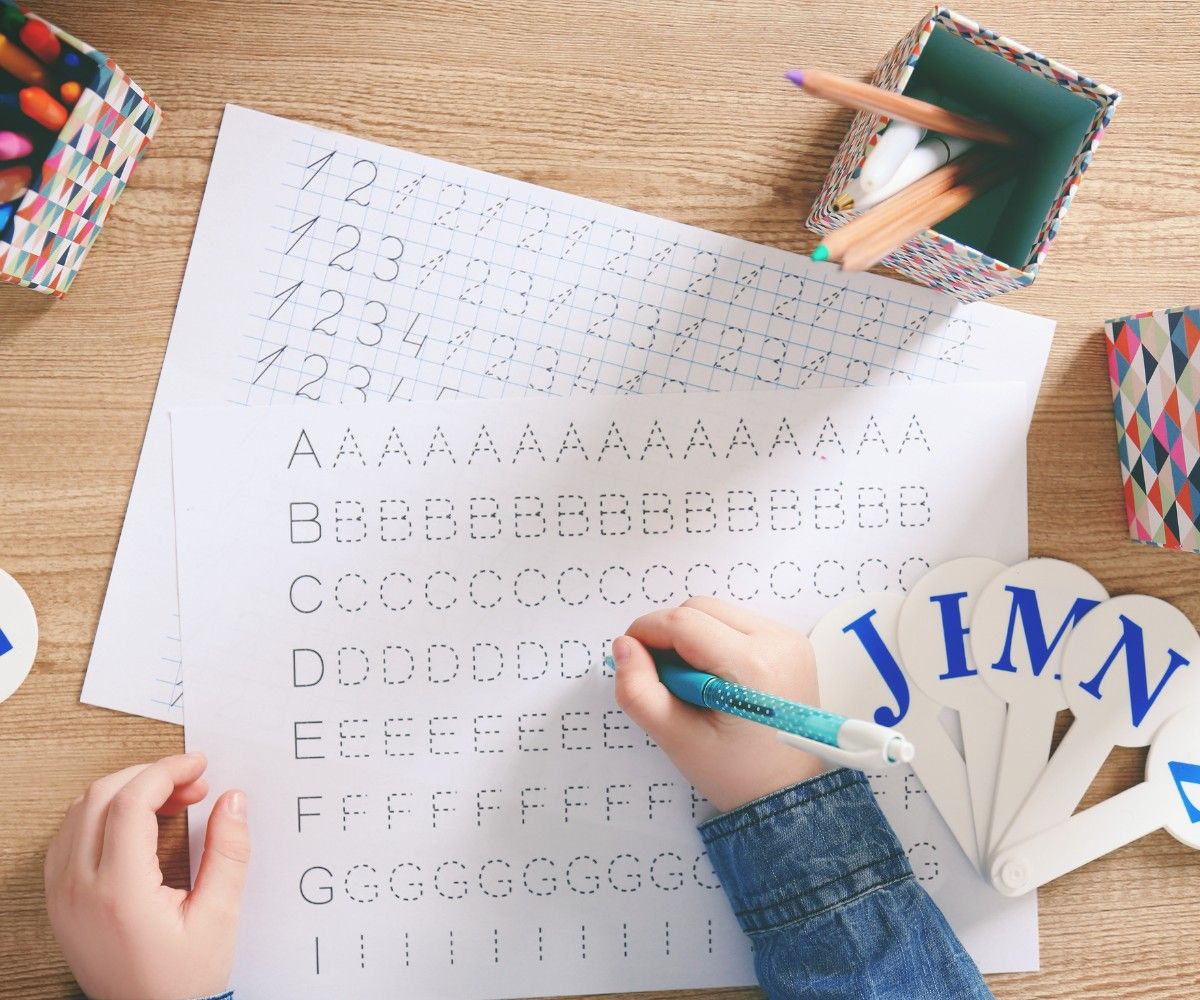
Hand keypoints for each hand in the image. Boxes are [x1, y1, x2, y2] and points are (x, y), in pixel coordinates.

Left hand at [44, 753, 249, 999]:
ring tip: (171, 801)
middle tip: (192, 783)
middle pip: (99, 798)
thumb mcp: (219, 916)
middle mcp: (79, 890)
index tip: (198, 765)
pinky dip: (102, 815)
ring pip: (79, 812)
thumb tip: (233, 801)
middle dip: (150, 776)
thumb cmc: (183, 982)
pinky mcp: (60, 902)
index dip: (167, 771)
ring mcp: (62, 896)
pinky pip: (68, 837)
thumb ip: (229, 852)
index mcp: (119, 893)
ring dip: (125, 792)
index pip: (129, 802)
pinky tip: (137, 823)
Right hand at [613, 596, 826, 812]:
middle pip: (700, 609)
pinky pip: (736, 624)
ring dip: (692, 638)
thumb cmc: (739, 774)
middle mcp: (778, 642)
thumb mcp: (677, 740)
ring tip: (692, 684)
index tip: (630, 654)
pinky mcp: (790, 643)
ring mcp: (789, 640)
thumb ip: (639, 692)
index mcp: (753, 666)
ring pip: (717, 613)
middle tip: (663, 679)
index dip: (646, 631)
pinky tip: (714, 679)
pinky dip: (714, 641)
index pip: (683, 622)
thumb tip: (624, 647)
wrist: (790, 792)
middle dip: (669, 635)